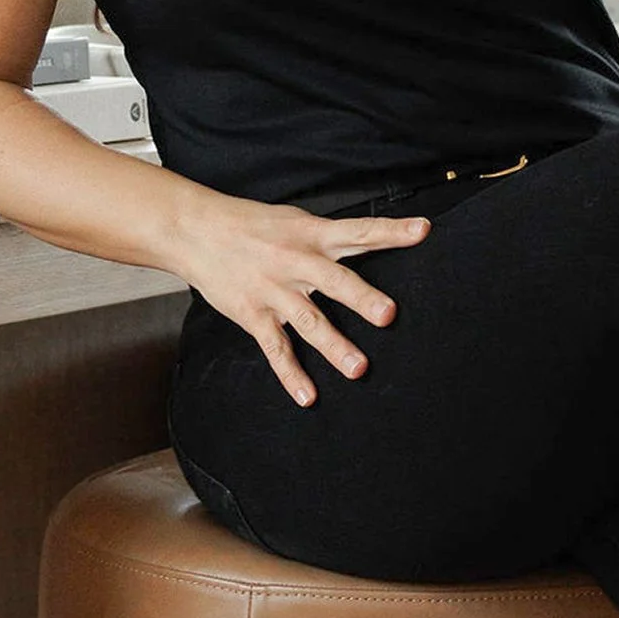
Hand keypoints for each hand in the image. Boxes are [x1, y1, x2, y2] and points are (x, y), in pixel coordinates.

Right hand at [173, 195, 431, 406]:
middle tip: (387, 315)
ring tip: (358, 369)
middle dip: (361, 298)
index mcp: (312, 234)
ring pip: (308, 320)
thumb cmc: (253, 224)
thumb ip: (331, 237)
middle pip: (335, 281)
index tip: (422, 230)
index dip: (391, 230)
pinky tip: (308, 397)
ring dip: (333, 346)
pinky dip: (290, 374)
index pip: (359, 231)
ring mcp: (274, 290)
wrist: (196, 230)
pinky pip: (275, 348)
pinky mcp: (253, 314)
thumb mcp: (295, 220)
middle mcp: (296, 262)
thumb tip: (369, 242)